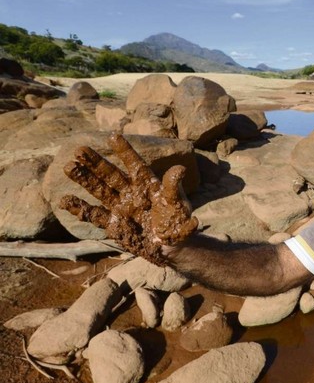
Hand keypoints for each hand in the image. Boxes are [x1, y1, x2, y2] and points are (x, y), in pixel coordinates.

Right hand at [60, 133, 198, 264]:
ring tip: (69, 167)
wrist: (171, 246)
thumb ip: (174, 188)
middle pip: (111, 175)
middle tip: (79, 149)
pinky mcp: (113, 225)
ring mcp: (120, 208)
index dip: (125, 152)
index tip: (113, 136)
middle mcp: (130, 193)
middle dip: (96, 163)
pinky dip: (80, 209)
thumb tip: (179, 169)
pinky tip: (65, 201)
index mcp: (147, 185)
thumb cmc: (177, 221)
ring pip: (100, 191)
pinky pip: (95, 215)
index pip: (134, 165)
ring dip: (84, 180)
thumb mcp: (178, 205)